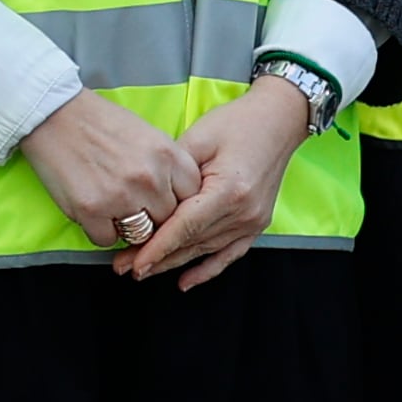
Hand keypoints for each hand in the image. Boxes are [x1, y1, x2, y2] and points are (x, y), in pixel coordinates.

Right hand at [21, 90, 197, 254]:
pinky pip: (107, 240)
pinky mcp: (91, 211)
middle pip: (167, 219)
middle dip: (152, 216)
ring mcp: (121, 197)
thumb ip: (166, 166)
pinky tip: (93, 210)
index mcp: (167, 155)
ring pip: (140, 235)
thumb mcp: (148, 134)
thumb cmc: (99, 121)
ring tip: (113, 207)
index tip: (164, 199)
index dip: (177, 200)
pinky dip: (100, 230)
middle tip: (134, 204)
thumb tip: (175, 195)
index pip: (191, 197)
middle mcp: (149, 179)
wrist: (53, 113)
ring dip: (128, 227)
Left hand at [128, 77, 319, 287]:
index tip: (133, 262)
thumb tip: (149, 199)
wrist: (278, 120)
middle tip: (123, 267)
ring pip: (206, 250)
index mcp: (229, 190)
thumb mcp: (199, 137)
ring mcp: (253, 221)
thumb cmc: (238, 123)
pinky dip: (207, 269)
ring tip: (143, 270)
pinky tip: (186, 281)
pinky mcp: (256, 224)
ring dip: (174, 263)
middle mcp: (244, 212)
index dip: (157, 248)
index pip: (185, 227)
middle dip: (157, 258)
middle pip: (192, 243)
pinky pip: (229, 254)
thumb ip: (173, 173)